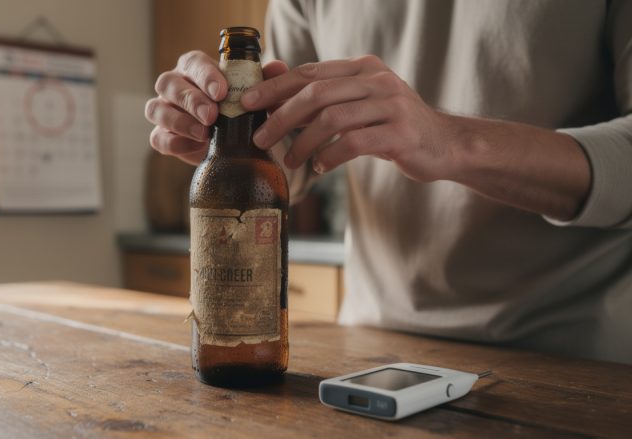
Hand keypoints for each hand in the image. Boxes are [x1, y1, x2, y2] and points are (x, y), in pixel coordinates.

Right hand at [146, 51, 289, 165]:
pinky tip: (194, 147)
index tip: (222, 92)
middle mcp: (174, 85)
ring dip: (179, 121)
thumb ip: (264, 80)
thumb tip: (278, 66)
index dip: (205, 76)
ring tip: (203, 134)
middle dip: (191, 100)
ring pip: (157, 109)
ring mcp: (163, 110)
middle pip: (169, 84)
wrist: (232, 141)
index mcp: (194, 68)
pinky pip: (157, 139)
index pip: (193, 63)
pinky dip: (173, 143)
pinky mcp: (161, 136)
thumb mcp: (255, 95)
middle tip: (212, 116)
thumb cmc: (238, 109)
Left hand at [241, 56, 455, 181]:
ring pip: (332, 118)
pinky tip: (321, 166)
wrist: (443, 144)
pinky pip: (354, 143)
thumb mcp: (358, 103)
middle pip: (316, 93)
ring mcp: (391, 105)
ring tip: (290, 160)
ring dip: (302, 142)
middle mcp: (377, 80)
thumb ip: (322, 94)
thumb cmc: (390, 126)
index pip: (309, 73)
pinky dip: (331, 156)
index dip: (274, 87)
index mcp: (362, 68)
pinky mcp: (400, 133)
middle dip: (281, 117)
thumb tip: (273, 83)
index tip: (246, 103)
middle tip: (260, 139)